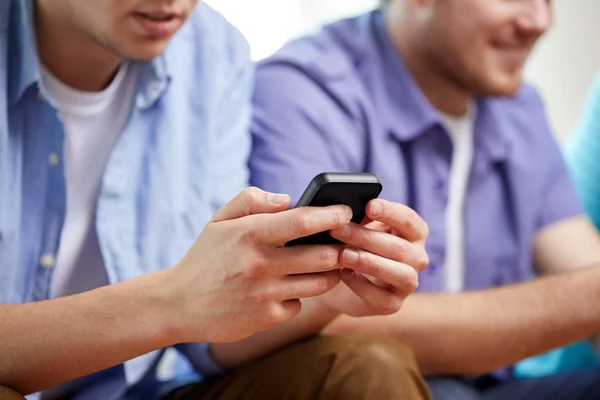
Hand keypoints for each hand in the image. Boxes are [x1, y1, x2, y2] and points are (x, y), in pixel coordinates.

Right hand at [164, 187, 351, 343]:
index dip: (332, 215)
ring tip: (325, 264)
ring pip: (320, 283)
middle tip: (345, 243)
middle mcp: (261, 264)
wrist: (178, 304)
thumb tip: (287, 199)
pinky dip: (299, 296)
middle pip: (323, 256)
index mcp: (251, 233)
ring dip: (329, 273)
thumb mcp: (219, 220)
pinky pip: (299, 304)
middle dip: (341, 248)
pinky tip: (288, 289)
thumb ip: (251, 200)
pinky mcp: (267, 318)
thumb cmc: (206, 257)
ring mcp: (265, 293)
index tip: (346, 212)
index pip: (303, 221)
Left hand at [314, 199, 428, 316]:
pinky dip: (362, 286)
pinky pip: (383, 298)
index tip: (369, 206)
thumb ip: (361, 219)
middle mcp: (417, 258)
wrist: (339, 280)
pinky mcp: (393, 304)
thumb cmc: (354, 245)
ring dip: (370, 263)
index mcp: (413, 233)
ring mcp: (408, 283)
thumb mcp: (358, 228)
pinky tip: (343, 274)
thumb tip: (351, 211)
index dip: (390, 212)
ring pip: (400, 274)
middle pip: (399, 247)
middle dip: (367, 237)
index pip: (409, 220)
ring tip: (344, 255)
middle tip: (340, 230)